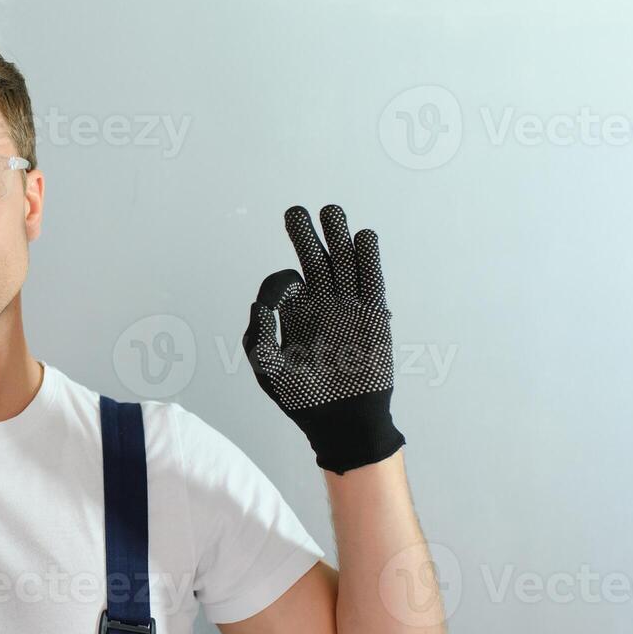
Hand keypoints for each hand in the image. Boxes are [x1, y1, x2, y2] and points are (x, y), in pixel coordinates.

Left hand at [242, 204, 405, 473]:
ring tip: (332, 211)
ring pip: (344, 263)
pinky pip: (372, 281)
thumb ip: (259, 338)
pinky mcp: (373, 316)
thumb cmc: (303, 400)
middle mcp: (322, 306)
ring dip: (338, 237)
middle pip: (315, 261)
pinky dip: (368, 259)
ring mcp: (348, 309)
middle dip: (307, 235)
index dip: (280, 279)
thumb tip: (259, 304)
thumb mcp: (269, 371)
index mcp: (295, 316)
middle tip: (298, 211)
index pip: (286, 282)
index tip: (286, 288)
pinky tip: (363, 237)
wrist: (342, 422)